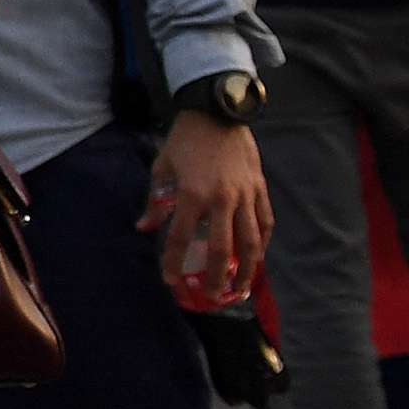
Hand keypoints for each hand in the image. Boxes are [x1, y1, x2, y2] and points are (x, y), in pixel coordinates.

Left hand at [141, 112, 270, 302]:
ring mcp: (245, 195)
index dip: (173, 261)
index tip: (169, 279)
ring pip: (251, 242)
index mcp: (191, 193)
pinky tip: (257, 259)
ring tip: (241, 289)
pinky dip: (262, 244)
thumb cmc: (184, 140)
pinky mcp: (260, 189)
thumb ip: (155, 201)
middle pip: (221, 249)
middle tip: (212, 296)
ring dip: (248, 270)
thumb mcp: (162, 167)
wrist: (216, 111)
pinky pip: (265, 223)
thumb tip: (143, 228)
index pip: (180, 237)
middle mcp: (221, 199)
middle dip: (216, 277)